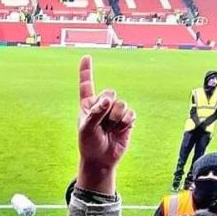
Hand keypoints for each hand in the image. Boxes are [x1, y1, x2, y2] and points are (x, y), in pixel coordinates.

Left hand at [77, 55, 135, 193]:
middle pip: (110, 92)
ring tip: (109, 128)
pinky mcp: (127, 119)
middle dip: (107, 106)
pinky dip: (125, 122)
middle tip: (102, 121)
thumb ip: (95, 112)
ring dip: (115, 117)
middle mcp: (102, 105)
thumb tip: (108, 99)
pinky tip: (119, 129)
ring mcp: (115, 112)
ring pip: (121, 103)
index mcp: (88, 105)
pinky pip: (130, 113)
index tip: (86, 56)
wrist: (101, 159)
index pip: (87, 84)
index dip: (86, 71)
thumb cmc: (89, 144)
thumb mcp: (86, 128)